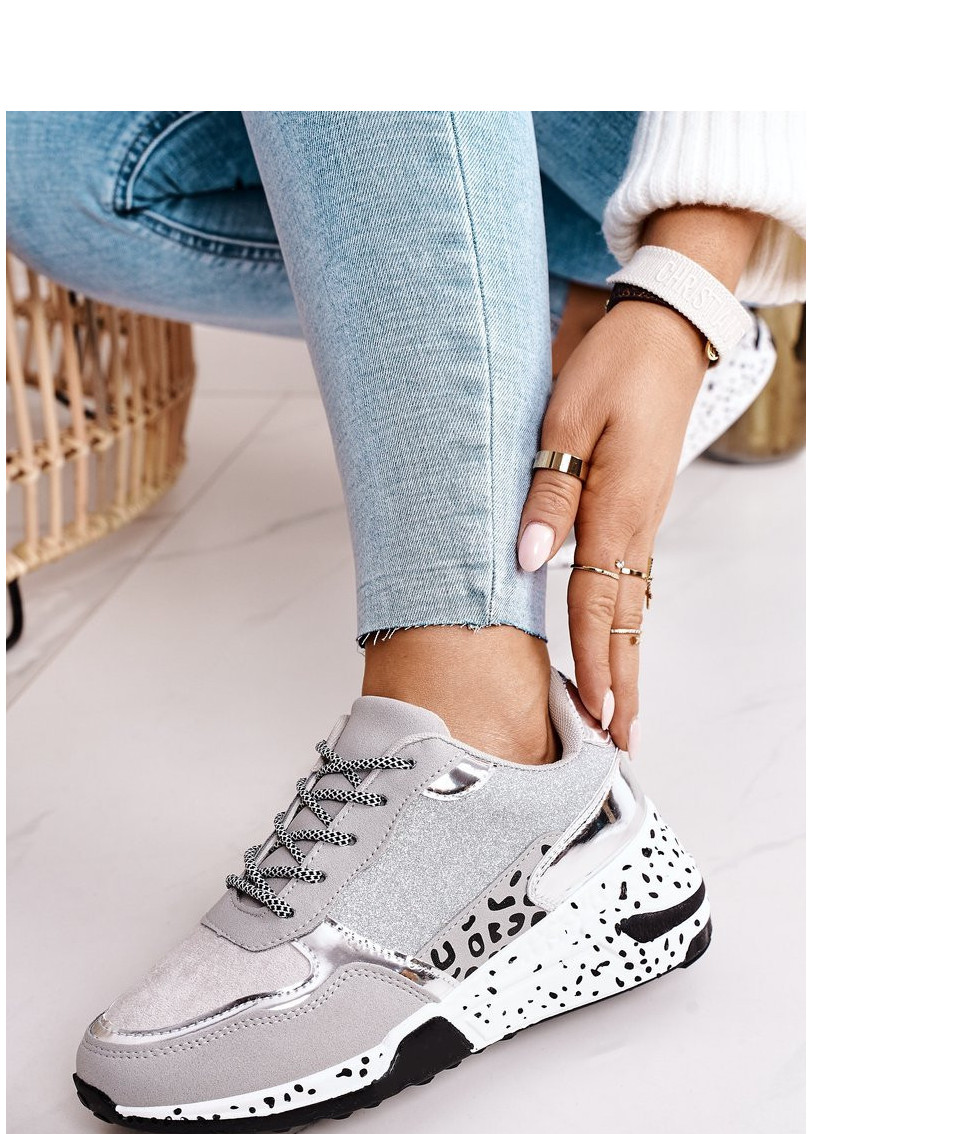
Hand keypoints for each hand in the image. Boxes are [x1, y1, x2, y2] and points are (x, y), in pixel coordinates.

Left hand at [517, 298, 707, 751]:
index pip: (595, 605)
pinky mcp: (641, 506)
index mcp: (615, 509)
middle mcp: (635, 524)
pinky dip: (623, 621)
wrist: (664, 329)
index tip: (597, 718)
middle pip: (623, 622)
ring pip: (631, 605)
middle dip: (621, 684)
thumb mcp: (568, 416)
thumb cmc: (615, 365)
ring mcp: (643, 518)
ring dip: (625, 660)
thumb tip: (529, 557)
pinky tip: (619, 640)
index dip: (591, 665)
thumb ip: (549, 491)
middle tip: (622, 743)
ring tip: (623, 710)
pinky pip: (631, 577)